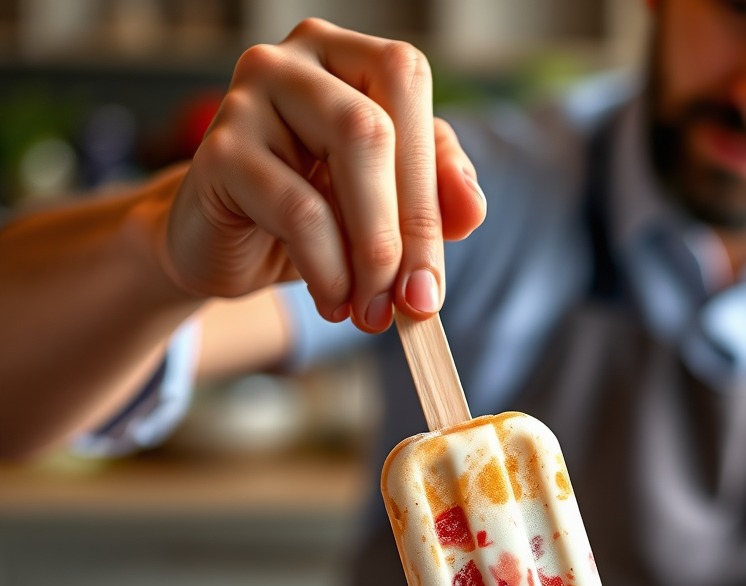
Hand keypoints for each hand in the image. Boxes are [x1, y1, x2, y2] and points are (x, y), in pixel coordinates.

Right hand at [155, 18, 485, 330]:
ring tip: (371, 311)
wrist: (223, 244)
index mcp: (349, 58)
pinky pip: (297, 209)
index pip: (410, 92)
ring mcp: (251, 95)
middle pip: (379, 125)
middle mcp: (299, 60)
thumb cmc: (312, 215)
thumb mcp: (385, 205)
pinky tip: (332, 303)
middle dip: (409, 229)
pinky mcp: (218, 149)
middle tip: (413, 303)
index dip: (435, 186)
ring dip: (373, 250)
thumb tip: (471, 209)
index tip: (436, 276)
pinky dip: (328, 268)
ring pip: (347, 150)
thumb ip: (434, 194)